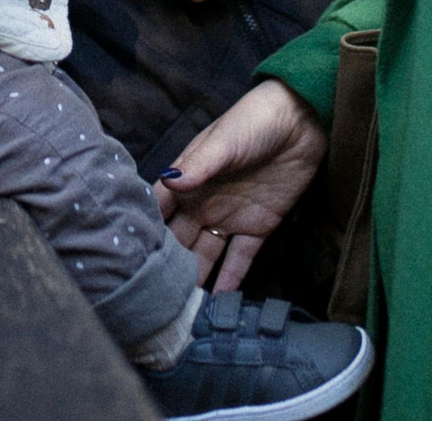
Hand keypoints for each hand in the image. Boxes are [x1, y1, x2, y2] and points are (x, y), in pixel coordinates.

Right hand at [154, 80, 326, 290]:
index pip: (159, 210)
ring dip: (196, 278)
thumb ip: (198, 165)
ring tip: (182, 310)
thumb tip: (169, 183)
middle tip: (154, 299)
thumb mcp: (224, 141)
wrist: (302, 122)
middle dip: (167, 267)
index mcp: (188, 181)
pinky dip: (231, 279)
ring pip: (207, 254)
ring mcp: (229, 217)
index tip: (128, 263)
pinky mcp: (258, 228)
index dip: (145, 233)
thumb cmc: (254, 121)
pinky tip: (219, 303)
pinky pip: (240, 258)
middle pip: (179, 240)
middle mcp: (202, 203)